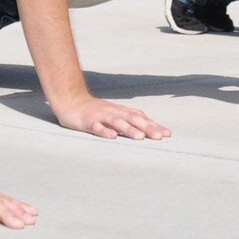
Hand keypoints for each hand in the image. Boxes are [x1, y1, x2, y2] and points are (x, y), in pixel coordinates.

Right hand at [51, 95, 170, 139]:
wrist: (70, 101)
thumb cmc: (95, 111)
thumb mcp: (114, 113)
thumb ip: (129, 119)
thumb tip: (148, 128)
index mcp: (121, 112)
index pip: (141, 118)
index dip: (154, 125)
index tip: (168, 134)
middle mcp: (114, 112)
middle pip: (133, 119)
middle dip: (147, 128)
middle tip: (160, 137)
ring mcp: (101, 116)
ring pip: (117, 122)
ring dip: (129, 130)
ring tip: (140, 137)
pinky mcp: (88, 122)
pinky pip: (97, 127)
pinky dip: (104, 132)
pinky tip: (112, 137)